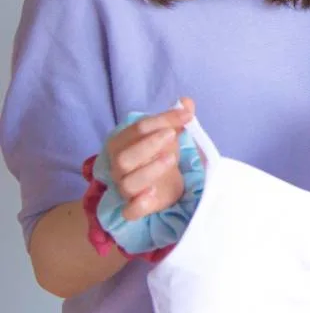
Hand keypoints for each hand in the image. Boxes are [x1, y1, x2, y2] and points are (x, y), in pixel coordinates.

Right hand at [107, 99, 194, 220]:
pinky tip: (153, 193)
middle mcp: (119, 166)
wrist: (166, 182)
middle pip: (123, 158)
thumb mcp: (171, 134)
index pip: (136, 129)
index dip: (161, 120)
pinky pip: (130, 211)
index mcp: (122, 143)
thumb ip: (177, 119)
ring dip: (150, 170)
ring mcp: (126, 188)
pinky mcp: (136, 207)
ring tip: (172, 158)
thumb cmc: (161, 153)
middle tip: (172, 135)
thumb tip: (187, 102)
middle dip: (148, 145)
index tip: (186, 115)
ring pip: (128, 183)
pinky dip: (138, 204)